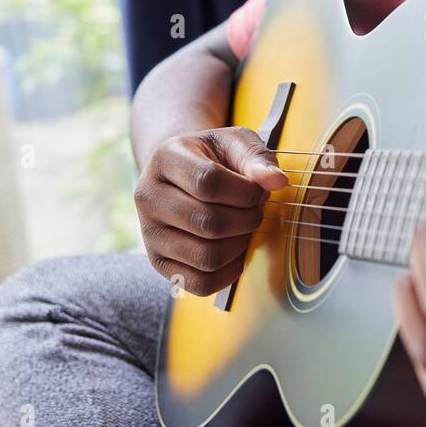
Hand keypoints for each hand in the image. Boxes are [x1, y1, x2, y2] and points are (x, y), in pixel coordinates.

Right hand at [135, 126, 287, 295]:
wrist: (181, 173)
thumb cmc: (212, 157)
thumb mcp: (234, 143)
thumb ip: (256, 158)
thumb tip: (277, 182)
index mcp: (165, 159)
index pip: (207, 182)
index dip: (244, 192)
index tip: (258, 191)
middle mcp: (148, 197)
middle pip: (208, 222)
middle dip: (246, 220)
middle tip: (254, 211)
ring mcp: (150, 233)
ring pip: (206, 256)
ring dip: (240, 245)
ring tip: (244, 228)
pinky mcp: (158, 262)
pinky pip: (200, 283)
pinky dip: (228, 273)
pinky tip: (235, 251)